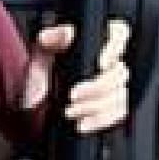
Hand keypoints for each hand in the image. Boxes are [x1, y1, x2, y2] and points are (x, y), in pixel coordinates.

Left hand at [22, 20, 132, 134]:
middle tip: (73, 96)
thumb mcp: (41, 51)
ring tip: (71, 112)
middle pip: (119, 72)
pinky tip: (82, 124)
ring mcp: (114, 85)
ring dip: (95, 107)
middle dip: (96, 88)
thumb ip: (48, 40)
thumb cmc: (44, 71)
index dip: (114, 49)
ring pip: (119, 95)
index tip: (100, 64)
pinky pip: (117, 113)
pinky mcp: (113, 107)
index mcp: (98, 41)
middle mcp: (111, 61)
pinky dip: (100, 121)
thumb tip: (57, 35)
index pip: (118, 34)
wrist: (39, 101)